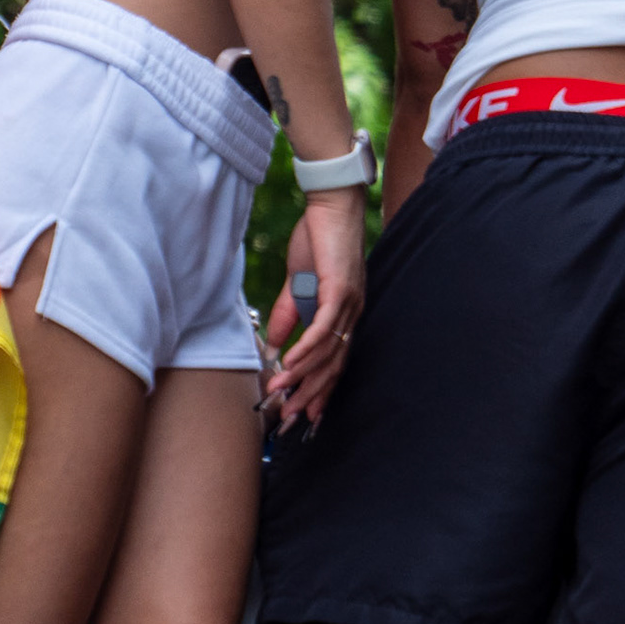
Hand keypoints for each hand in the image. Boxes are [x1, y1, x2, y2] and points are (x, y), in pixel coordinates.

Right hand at [264, 186, 366, 428]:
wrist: (332, 207)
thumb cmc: (318, 241)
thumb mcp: (297, 283)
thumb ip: (287, 315)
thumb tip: (272, 345)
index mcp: (345, 315)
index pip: (336, 362)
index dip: (321, 389)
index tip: (306, 414)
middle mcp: (352, 315)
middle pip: (334, 365)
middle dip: (312, 394)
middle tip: (291, 417)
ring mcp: (348, 304)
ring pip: (328, 352)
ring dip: (303, 375)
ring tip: (283, 392)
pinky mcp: (339, 290)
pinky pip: (322, 328)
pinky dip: (306, 348)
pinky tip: (291, 362)